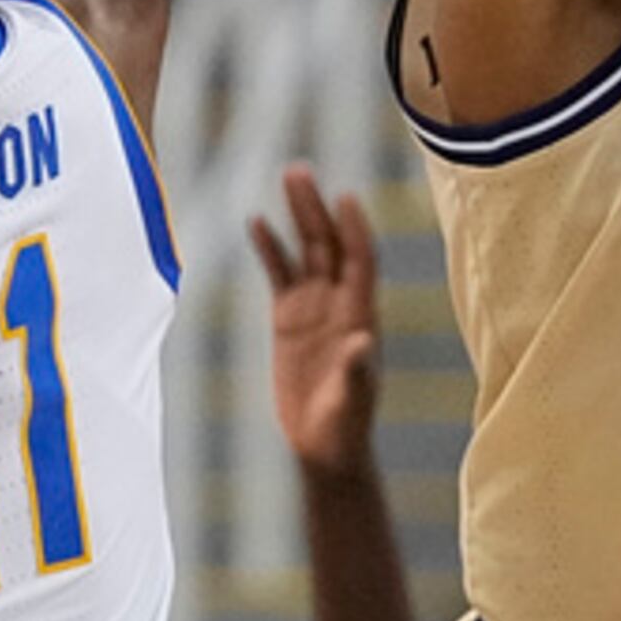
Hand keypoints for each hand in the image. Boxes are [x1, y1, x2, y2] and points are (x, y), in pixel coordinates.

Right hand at [246, 163, 383, 478]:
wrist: (323, 448)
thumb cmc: (345, 429)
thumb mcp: (352, 404)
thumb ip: (357, 373)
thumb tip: (364, 343)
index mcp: (361, 317)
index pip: (361, 261)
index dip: (354, 230)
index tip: (346, 197)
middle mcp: (340, 303)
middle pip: (329, 244)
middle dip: (316, 209)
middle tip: (300, 172)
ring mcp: (314, 307)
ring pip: (307, 250)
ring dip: (298, 215)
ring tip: (289, 177)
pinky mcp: (289, 318)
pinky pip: (280, 274)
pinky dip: (270, 248)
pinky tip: (257, 222)